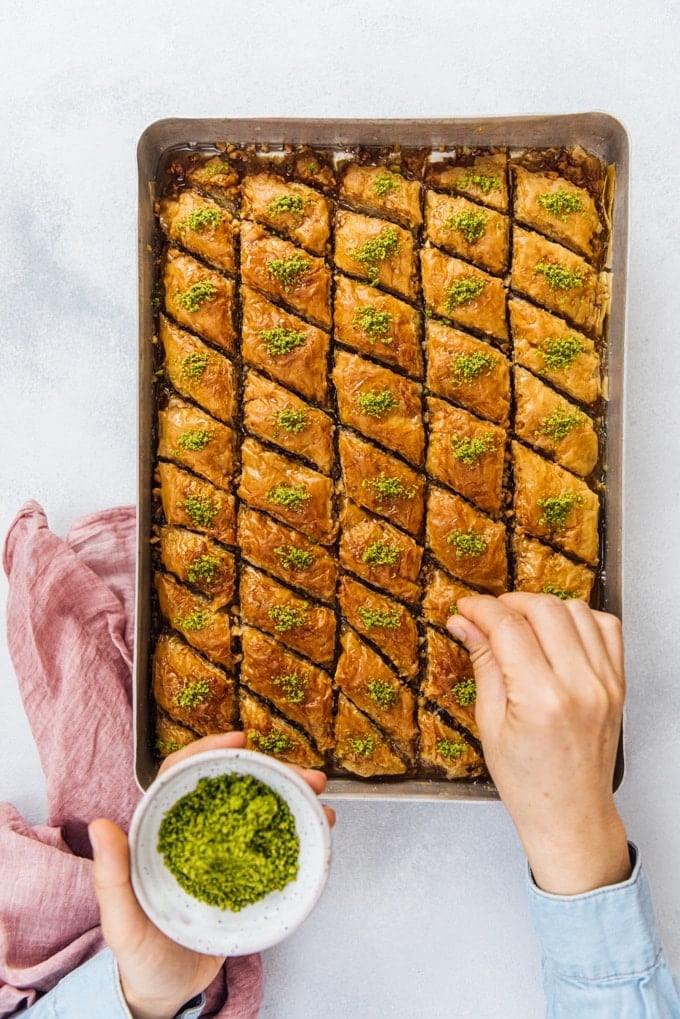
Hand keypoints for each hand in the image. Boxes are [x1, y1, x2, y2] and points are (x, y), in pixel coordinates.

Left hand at [89, 732, 334, 1018]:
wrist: (168, 994)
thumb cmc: (140, 956)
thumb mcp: (121, 921)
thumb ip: (111, 876)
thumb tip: (100, 826)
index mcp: (163, 832)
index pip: (182, 775)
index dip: (209, 750)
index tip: (240, 740)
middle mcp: (197, 834)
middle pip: (233, 788)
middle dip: (272, 773)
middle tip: (304, 775)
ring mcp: (224, 854)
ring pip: (259, 812)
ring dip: (292, 797)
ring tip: (319, 797)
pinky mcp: (246, 877)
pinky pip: (274, 846)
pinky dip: (298, 831)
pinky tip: (319, 826)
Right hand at [448, 592, 629, 895]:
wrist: (570, 814)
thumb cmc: (527, 782)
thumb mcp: (489, 723)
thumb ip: (483, 663)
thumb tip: (464, 622)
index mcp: (540, 699)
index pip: (508, 626)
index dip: (481, 609)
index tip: (465, 608)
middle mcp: (579, 685)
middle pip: (543, 609)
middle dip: (509, 603)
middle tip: (489, 617)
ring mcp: (604, 683)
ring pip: (576, 610)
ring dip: (543, 609)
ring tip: (522, 627)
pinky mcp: (617, 684)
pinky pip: (607, 628)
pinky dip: (580, 619)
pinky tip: (558, 634)